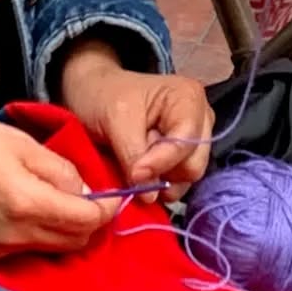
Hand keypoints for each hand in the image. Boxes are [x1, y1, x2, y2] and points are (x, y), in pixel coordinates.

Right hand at [0, 107, 115, 256]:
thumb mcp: (20, 143)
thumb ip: (58, 170)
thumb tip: (85, 191)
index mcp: (26, 204)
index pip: (84, 221)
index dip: (106, 210)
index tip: (113, 196)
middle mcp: (14, 236)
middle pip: (72, 242)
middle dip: (90, 224)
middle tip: (94, 199)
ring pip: (50, 248)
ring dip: (66, 230)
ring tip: (66, 201)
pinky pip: (25, 248)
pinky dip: (40, 234)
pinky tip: (36, 210)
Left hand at [57, 40, 213, 202]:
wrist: (91, 96)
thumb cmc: (103, 96)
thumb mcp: (114, 119)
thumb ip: (133, 153)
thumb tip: (149, 194)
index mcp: (189, 98)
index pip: (186, 142)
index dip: (161, 162)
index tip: (134, 174)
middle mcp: (200, 120)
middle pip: (193, 165)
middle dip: (161, 171)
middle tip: (132, 160)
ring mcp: (193, 142)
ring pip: (185, 180)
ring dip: (157, 180)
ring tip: (133, 159)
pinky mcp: (181, 160)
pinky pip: (176, 186)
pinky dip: (155, 184)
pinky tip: (138, 167)